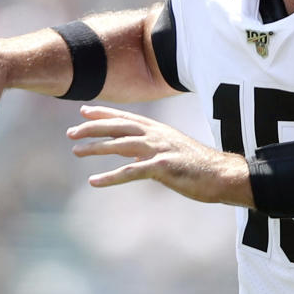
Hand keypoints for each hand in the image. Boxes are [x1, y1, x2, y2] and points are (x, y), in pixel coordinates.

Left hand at [67, 106, 252, 207]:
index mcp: (159, 131)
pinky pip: (131, 172)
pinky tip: (94, 181)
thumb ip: (152, 152)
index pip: (126, 118)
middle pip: (119, 127)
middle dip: (93, 127)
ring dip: (96, 147)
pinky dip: (110, 177)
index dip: (104, 113)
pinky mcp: (163, 168)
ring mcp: (160, 150)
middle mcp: (157, 136)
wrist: (222, 175)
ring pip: (121, 145)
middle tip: (71, 132)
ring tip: (76, 151)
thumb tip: (134, 158)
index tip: (83, 111)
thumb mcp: (172, 152)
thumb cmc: (199, 166)